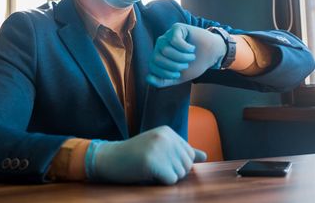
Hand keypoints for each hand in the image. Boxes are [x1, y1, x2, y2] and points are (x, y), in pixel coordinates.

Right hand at [85, 126, 206, 184]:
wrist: (109, 158)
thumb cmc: (135, 156)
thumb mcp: (159, 149)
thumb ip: (181, 152)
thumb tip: (204, 156)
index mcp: (168, 132)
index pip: (190, 155)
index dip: (176, 164)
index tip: (159, 161)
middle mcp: (165, 137)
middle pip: (187, 165)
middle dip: (172, 172)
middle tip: (153, 166)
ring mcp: (159, 148)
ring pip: (180, 174)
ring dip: (166, 177)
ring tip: (150, 169)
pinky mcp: (152, 162)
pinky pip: (170, 181)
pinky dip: (161, 182)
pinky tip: (147, 174)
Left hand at [146, 23, 226, 86]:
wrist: (212, 54)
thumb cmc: (195, 64)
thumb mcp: (178, 77)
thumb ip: (162, 81)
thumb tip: (147, 77)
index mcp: (159, 56)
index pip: (152, 67)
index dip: (166, 73)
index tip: (179, 74)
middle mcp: (160, 45)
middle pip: (157, 58)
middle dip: (174, 66)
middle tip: (186, 64)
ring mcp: (167, 36)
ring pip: (165, 50)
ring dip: (182, 57)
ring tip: (191, 56)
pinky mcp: (176, 28)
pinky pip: (174, 40)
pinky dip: (185, 48)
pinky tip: (192, 48)